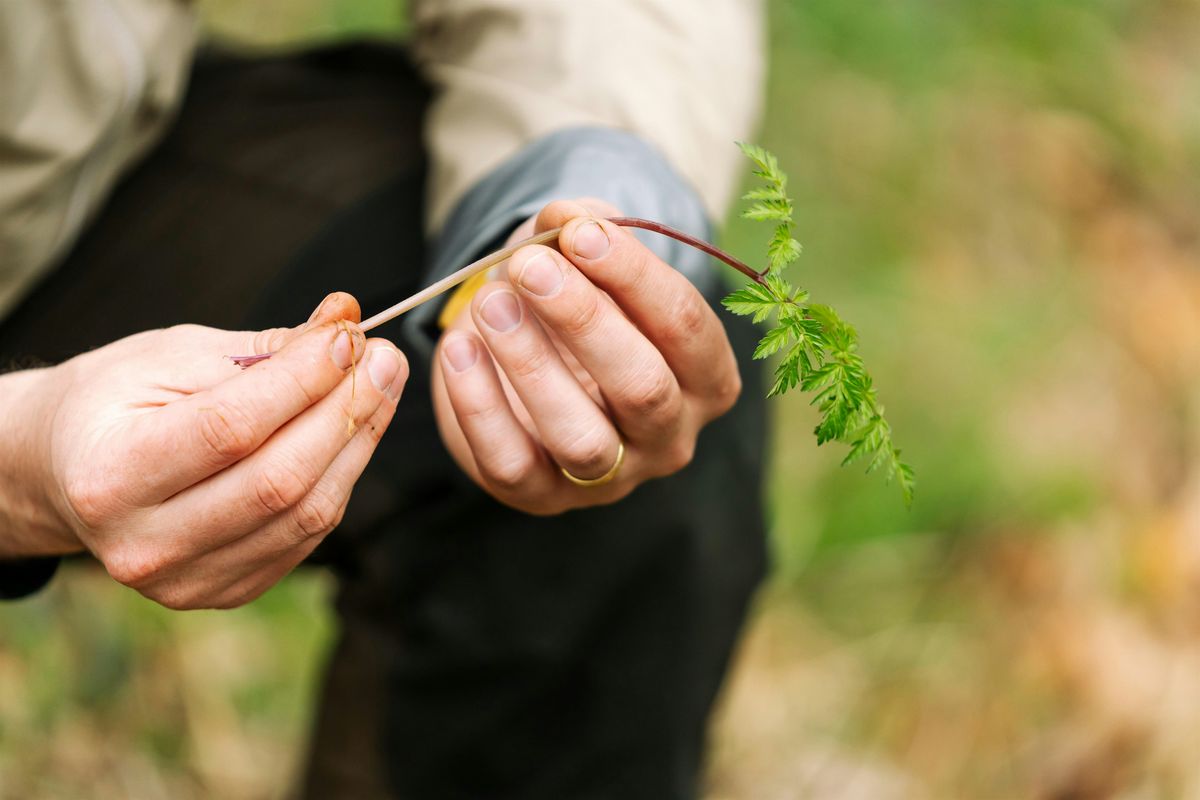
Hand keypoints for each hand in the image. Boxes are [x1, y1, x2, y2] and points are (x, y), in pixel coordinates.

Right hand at [0, 293, 407, 608]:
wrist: (69, 471)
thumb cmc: (118, 401)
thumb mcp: (173, 355)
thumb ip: (263, 347)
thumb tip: (344, 320)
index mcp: (112, 475)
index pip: (231, 427)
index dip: (303, 380)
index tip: (348, 336)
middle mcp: (144, 543)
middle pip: (279, 479)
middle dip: (347, 411)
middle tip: (386, 360)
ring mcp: (186, 579)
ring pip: (305, 513)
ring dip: (358, 444)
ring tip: (381, 387)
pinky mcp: (224, 591)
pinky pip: (307, 536)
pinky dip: (341, 479)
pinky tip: (352, 434)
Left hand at [432, 199, 741, 514]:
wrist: (527, 363)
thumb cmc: (576, 306)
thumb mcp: (585, 259)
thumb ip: (581, 230)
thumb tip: (563, 219)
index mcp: (705, 378)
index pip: (685, 327)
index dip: (634, 276)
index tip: (578, 232)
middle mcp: (670, 436)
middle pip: (643, 388)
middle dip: (585, 321)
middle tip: (531, 267)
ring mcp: (610, 477)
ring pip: (581, 438)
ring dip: (531, 365)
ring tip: (491, 302)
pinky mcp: (542, 496)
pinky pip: (512, 465)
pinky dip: (480, 407)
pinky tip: (459, 347)